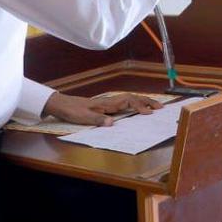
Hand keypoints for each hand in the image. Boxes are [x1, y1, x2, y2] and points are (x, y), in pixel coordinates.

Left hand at [42, 92, 163, 125]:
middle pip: (132, 98)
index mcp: (107, 104)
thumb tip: (112, 123)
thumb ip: (97, 119)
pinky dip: (134, 105)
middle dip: (147, 102)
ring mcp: (108, 103)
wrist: (61, 104)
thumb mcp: (82, 117)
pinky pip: (124, 104)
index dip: (139, 106)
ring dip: (142, 102)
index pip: (128, 101)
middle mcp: (110, 102)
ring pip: (129, 100)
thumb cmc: (72, 110)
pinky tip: (137, 109)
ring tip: (153, 107)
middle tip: (160, 107)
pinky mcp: (105, 107)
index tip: (149, 112)